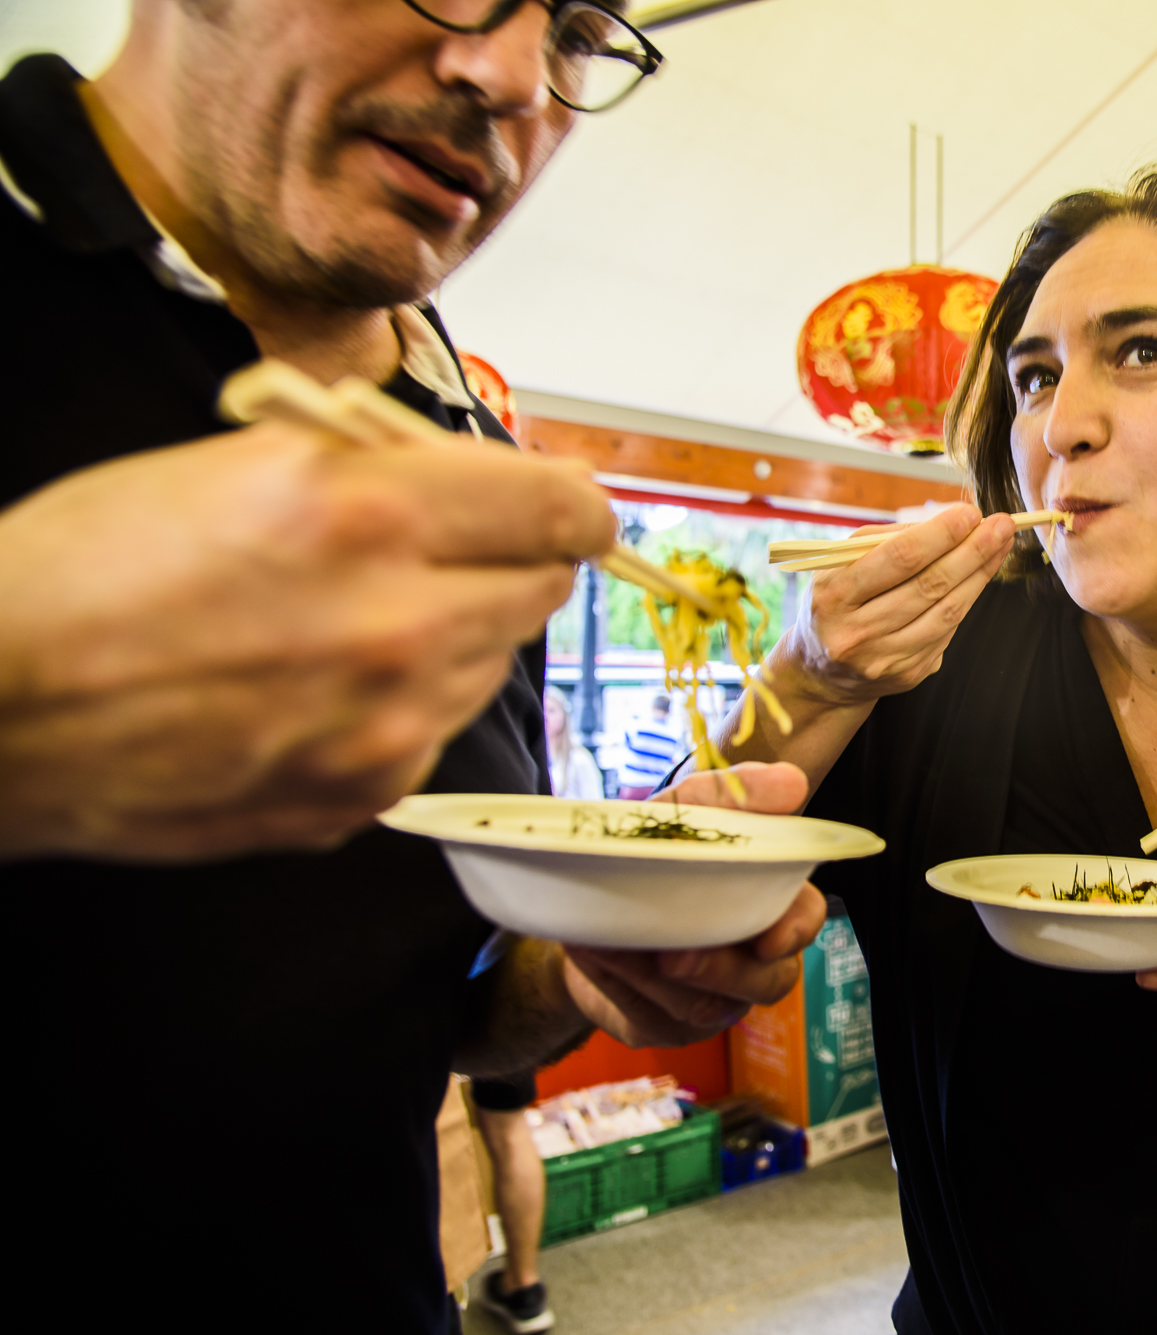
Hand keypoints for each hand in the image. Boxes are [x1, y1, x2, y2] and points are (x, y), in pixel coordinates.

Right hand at [0, 421, 613, 861]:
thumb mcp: (242, 460)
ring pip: (492, 662)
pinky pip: (435, 731)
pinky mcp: (363, 794)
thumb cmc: (87, 574)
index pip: (555, 506)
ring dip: (455, 631)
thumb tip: (490, 474)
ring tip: (350, 618)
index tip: (570, 504)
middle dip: (508, 560)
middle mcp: (396, 626)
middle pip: (540, 588)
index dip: (572, 500)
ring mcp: (385, 726)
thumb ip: (384, 464)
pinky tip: (319, 685)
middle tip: (449, 549)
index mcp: (366, 516)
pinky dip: (404, 703)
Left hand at [561, 762, 826, 1047]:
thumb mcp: (683, 809)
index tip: (769, 938)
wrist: (579, 898)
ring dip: (653, 976)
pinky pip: (651, 1018)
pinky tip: (596, 955)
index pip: (804, 921)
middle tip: (674, 957)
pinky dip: (620, 985)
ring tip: (613, 943)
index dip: (795, 932)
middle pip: (767, 983)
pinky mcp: (663, 1025)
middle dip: (721, 972)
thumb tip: (791, 783)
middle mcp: (749, 960)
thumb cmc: (650, 849)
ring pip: (702, 1007)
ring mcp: (711, 1000)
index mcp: (767, 904)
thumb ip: (733, 794)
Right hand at [766, 502, 1015, 707]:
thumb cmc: (837, 603)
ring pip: (947, 611)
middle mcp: (857, 632)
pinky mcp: (907, 675)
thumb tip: (948, 520)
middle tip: (1001, 525)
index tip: (970, 514)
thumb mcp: (842, 564)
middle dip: (972, 550)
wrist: (822, 671)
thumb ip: (888, 540)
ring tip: (1001, 546)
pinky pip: (947, 631)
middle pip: (930, 585)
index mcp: (835, 595)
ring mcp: (884, 659)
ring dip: (980, 574)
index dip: (941, 534)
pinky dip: (966, 600)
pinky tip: (979, 577)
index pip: (899, 559)